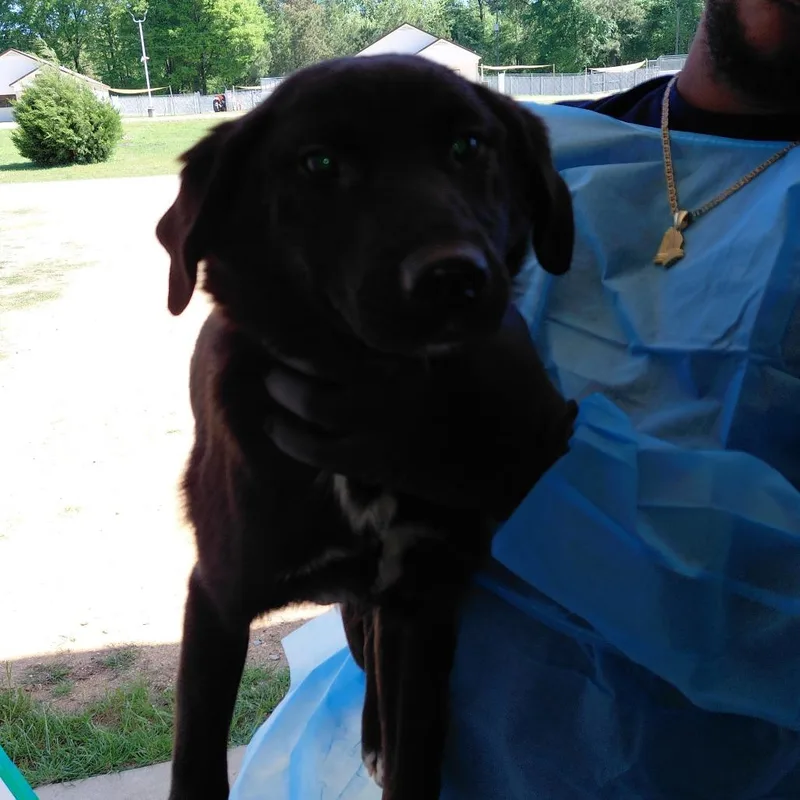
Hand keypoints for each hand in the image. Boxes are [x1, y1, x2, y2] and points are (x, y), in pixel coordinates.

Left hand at [264, 306, 576, 519]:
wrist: (528, 457)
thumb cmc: (518, 385)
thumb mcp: (500, 326)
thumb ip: (462, 302)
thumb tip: (440, 274)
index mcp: (418, 340)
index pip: (355, 315)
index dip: (319, 308)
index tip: (301, 296)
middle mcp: (391, 377)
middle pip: (318, 357)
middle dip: (291, 349)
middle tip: (276, 341)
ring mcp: (380, 421)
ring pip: (309, 402)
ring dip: (284, 390)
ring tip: (275, 380)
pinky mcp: (375, 461)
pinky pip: (316, 450)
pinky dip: (289, 438)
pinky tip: (275, 425)